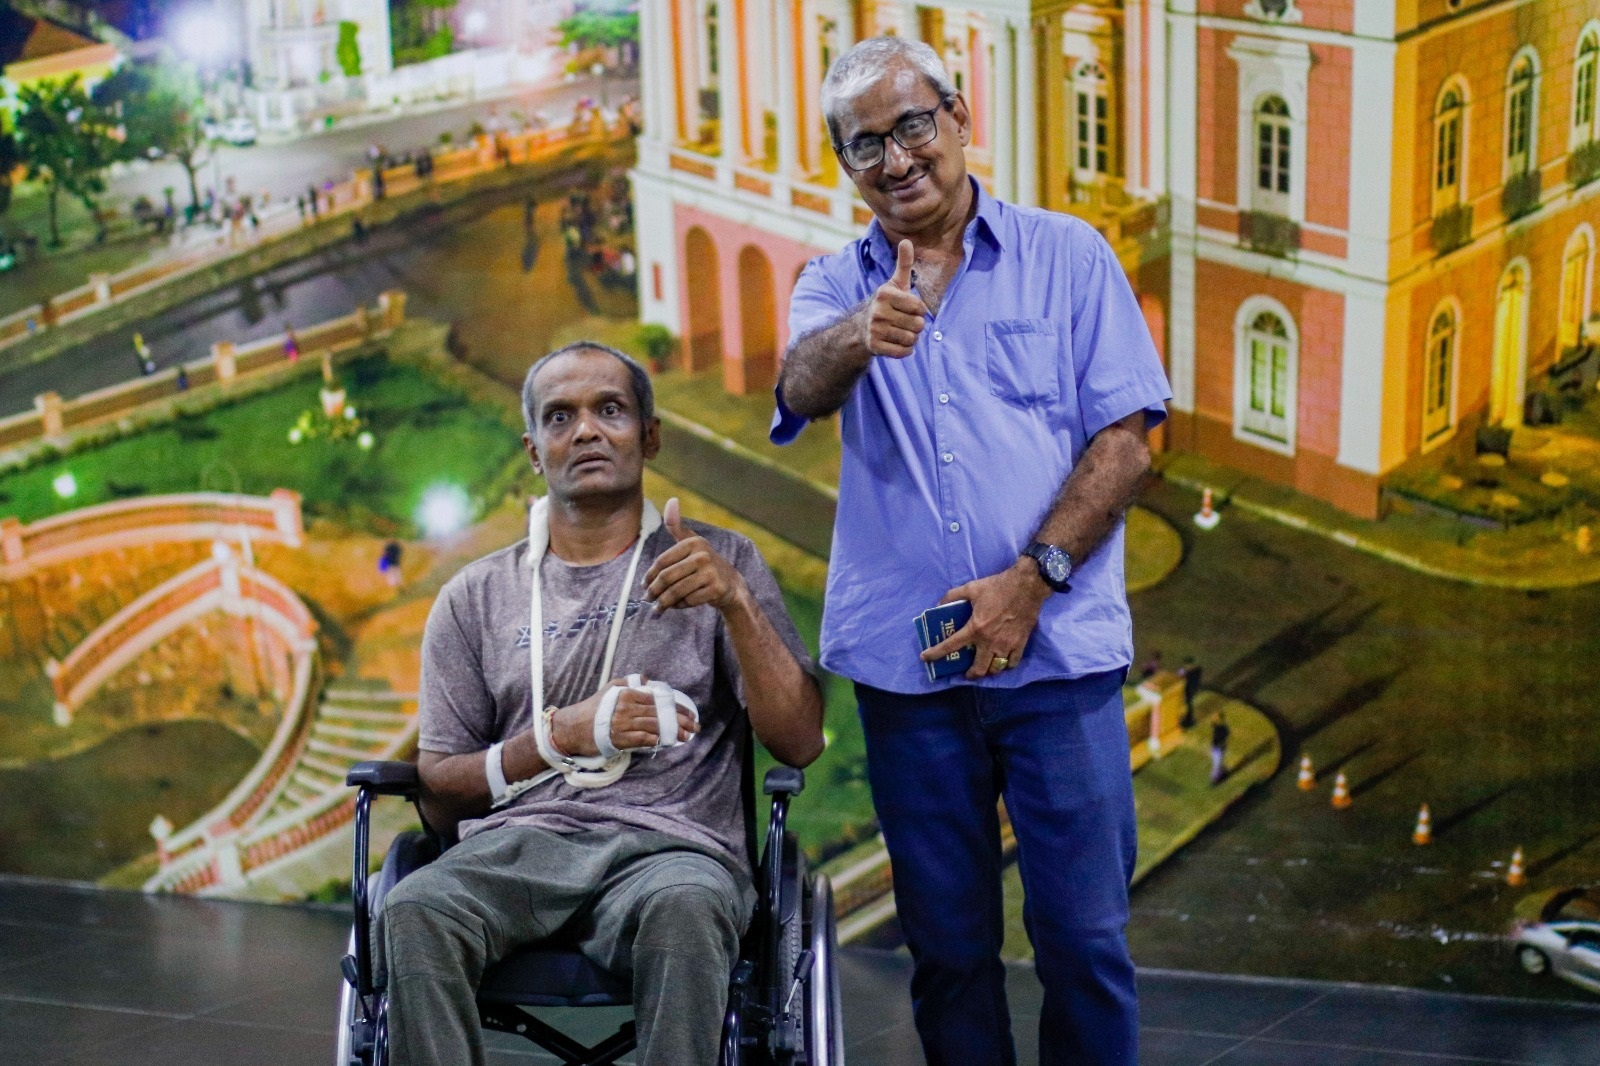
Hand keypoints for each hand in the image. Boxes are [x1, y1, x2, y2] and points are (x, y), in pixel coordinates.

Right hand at [550, 676, 698, 755]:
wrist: (572, 727)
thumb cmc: (593, 708)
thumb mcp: (609, 689)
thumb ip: (628, 683)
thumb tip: (647, 679)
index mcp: (627, 693)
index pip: (659, 699)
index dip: (677, 707)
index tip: (690, 713)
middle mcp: (626, 706)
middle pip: (660, 713)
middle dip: (680, 720)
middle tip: (695, 726)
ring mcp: (622, 723)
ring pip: (654, 726)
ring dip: (673, 732)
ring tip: (686, 737)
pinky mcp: (618, 738)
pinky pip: (642, 739)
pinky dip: (656, 740)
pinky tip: (667, 742)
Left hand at [643, 498, 747, 612]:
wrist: (731, 583)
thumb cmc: (704, 563)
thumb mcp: (691, 542)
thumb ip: (677, 525)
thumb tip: (672, 500)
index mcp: (694, 542)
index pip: (662, 561)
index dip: (650, 574)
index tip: (643, 584)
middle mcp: (703, 555)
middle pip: (668, 577)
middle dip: (654, 590)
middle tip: (647, 598)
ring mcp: (711, 572)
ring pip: (677, 591)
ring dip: (664, 602)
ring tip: (657, 607)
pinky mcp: (716, 589)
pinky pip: (689, 600)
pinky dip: (680, 605)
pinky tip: (677, 606)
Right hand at [862, 239, 928, 358]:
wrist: (861, 327)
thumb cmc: (886, 303)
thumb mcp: (895, 283)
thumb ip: (904, 263)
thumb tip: (907, 240)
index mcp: (885, 294)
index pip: (919, 307)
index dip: (919, 310)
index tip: (909, 308)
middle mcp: (877, 311)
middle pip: (918, 325)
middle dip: (916, 325)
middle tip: (904, 322)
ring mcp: (875, 330)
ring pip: (912, 339)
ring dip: (911, 337)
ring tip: (900, 331)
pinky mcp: (875, 347)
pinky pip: (904, 352)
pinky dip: (905, 350)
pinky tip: (896, 342)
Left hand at [920, 561, 1049, 679]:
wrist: (1026, 585)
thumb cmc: (998, 587)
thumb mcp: (971, 588)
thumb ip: (952, 596)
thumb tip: (939, 604)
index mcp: (976, 628)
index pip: (951, 645)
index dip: (936, 653)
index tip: (926, 658)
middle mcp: (990, 641)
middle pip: (979, 669)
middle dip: (970, 675)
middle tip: (966, 673)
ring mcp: (1007, 645)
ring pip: (996, 669)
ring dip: (988, 671)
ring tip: (985, 667)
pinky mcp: (1020, 644)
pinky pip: (1012, 663)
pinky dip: (1006, 665)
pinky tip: (1002, 661)